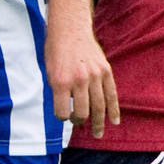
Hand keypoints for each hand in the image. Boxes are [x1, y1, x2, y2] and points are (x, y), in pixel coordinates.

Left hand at [45, 18, 119, 137]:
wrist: (70, 29)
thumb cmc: (56, 51)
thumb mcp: (50, 72)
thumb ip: (58, 92)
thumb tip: (68, 111)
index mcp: (61, 82)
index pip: (62, 112)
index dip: (62, 117)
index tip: (63, 115)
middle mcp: (79, 80)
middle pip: (83, 112)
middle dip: (80, 122)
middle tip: (80, 127)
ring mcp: (94, 75)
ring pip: (99, 106)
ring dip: (99, 123)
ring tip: (98, 134)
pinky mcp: (106, 71)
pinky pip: (112, 94)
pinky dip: (113, 110)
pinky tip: (114, 121)